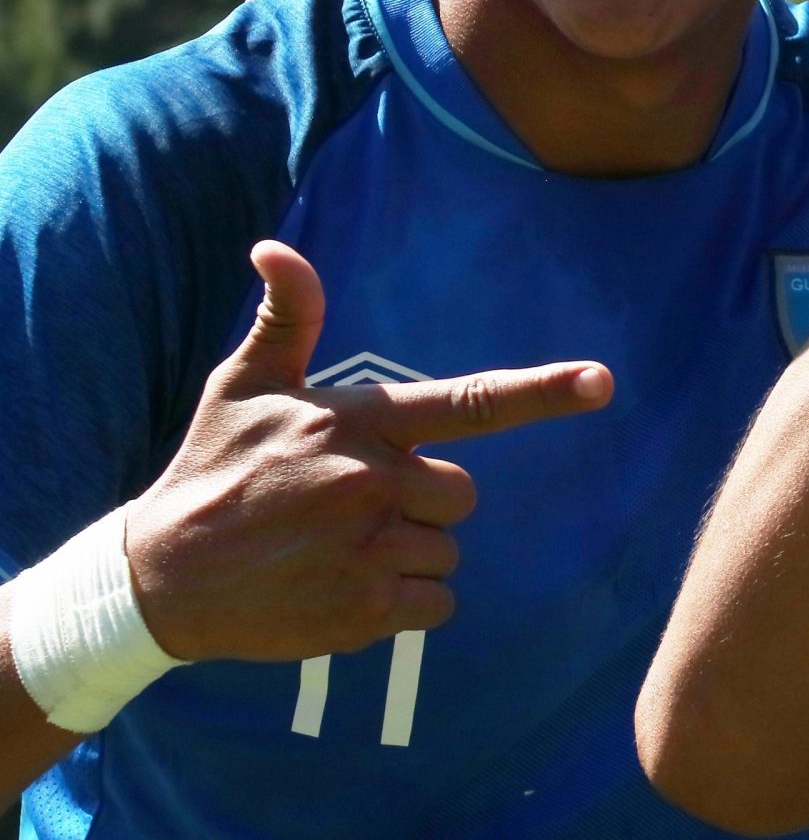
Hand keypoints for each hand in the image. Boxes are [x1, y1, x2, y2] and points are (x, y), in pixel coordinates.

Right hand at [122, 241, 612, 663]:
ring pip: (445, 551)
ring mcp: (371, 550)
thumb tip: (274, 245)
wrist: (158, 579)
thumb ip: (289, 317)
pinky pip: (435, 607)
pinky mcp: (365, 612)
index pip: (468, 403)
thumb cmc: (211, 471)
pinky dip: (402, 606)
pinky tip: (342, 589)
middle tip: (349, 506)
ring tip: (334, 549)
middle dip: (420, 502)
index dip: (542, 391)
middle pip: (461, 494)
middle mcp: (374, 483)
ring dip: (407, 553)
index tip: (601, 381)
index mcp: (360, 424)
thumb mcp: (244, 386)